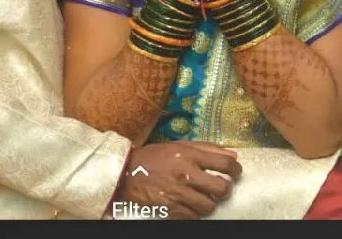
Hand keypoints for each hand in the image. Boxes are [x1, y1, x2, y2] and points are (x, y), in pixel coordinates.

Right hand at [115, 140, 241, 219]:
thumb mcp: (179, 145)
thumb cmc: (155, 157)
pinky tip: (188, 203)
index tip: (236, 172)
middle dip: (225, 190)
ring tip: (201, 196)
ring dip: (208, 202)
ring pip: (209, 206)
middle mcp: (186, 174)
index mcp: (189, 154)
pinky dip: (194, 212)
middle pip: (221, 189)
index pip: (224, 164)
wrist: (127, 173)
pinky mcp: (171, 210)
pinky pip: (194, 217)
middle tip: (221, 188)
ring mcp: (179, 194)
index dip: (236, 170)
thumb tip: (233, 155)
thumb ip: (207, 148)